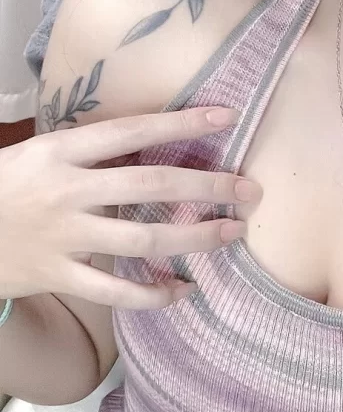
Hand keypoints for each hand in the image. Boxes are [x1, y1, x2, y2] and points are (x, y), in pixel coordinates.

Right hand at [0, 106, 261, 308]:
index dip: (181, 123)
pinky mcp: (57, 276)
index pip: (132, 131)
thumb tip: (155, 144)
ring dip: (194, 239)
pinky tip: (183, 290)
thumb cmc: (6, 186)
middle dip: (206, 188)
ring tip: (232, 233)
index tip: (228, 116)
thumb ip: (92, 152)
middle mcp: (66, 192)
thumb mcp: (41, 154)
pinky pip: (114, 291)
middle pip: (148, 187)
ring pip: (141, 242)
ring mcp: (63, 237)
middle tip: (250, 190)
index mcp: (60, 151)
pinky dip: (152, 295)